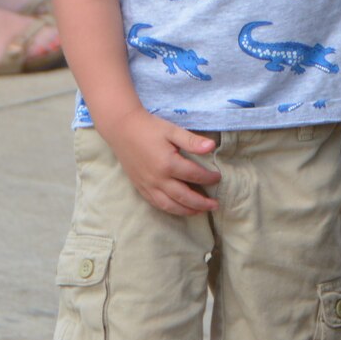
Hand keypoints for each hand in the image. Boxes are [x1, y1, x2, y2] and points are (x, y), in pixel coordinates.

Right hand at [101, 108, 219, 215]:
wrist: (122, 129)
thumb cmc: (149, 128)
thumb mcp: (172, 130)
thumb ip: (192, 141)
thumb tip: (212, 147)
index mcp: (168, 163)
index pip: (194, 175)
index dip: (208, 178)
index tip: (218, 177)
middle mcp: (157, 179)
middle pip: (184, 197)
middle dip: (201, 203)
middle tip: (215, 205)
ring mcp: (148, 185)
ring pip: (170, 205)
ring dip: (187, 211)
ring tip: (200, 211)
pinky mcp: (140, 187)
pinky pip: (156, 204)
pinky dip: (170, 209)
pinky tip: (179, 209)